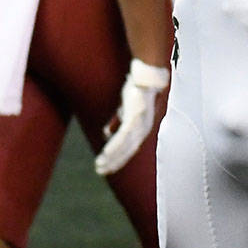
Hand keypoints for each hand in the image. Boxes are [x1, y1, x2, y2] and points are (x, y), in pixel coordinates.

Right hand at [94, 59, 168, 176]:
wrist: (147, 76)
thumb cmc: (138, 91)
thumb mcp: (127, 109)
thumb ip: (118, 121)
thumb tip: (106, 133)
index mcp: (144, 128)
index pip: (131, 149)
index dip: (119, 159)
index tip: (107, 168)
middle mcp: (144, 129)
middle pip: (128, 151)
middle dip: (114, 162)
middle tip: (100, 171)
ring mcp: (140, 123)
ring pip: (125, 146)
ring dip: (111, 157)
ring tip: (100, 165)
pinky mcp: (135, 117)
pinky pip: (123, 136)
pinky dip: (114, 146)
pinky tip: (106, 153)